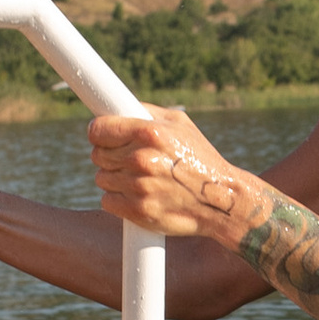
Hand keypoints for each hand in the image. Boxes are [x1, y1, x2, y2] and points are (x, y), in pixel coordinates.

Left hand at [89, 104, 257, 241]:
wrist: (220, 200)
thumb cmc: (199, 158)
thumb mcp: (180, 124)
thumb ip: (146, 112)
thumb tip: (117, 108)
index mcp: (149, 133)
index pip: (98, 130)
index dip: (98, 133)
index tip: (102, 137)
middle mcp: (141, 159)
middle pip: (97, 155)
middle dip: (108, 155)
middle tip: (127, 159)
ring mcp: (138, 187)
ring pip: (101, 178)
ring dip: (114, 178)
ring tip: (138, 178)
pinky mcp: (138, 211)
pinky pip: (107, 201)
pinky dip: (117, 199)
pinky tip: (137, 194)